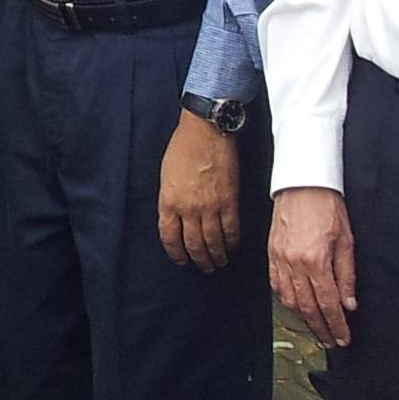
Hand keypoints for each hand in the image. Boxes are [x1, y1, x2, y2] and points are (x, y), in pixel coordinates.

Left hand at [158, 109, 241, 271]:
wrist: (205, 131)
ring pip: (213, 242)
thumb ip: (170, 199)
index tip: (181, 260)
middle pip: (193, 244)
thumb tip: (176, 218)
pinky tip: (232, 247)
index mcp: (168, 202)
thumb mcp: (166, 176)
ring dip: (216, 256)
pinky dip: (232, 242)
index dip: (176, 253)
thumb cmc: (182, 148)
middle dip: (198, 260)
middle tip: (203, 267)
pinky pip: (231, 229)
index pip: (169, 237)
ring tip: (218, 262)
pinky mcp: (229, 201)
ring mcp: (210, 207)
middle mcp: (188, 209)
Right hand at [267, 186, 356, 346]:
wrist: (303, 184)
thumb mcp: (346, 242)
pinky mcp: (271, 253)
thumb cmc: (328, 208)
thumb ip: (347, 276)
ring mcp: (279, 259)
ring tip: (316, 326)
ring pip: (289, 300)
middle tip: (331, 341)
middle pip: (307, 307)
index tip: (343, 338)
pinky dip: (286, 299)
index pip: (328, 304)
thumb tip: (349, 304)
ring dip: (303, 318)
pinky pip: (276, 284)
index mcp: (316, 261)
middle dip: (321, 328)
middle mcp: (295, 264)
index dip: (336, 325)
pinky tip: (295, 305)